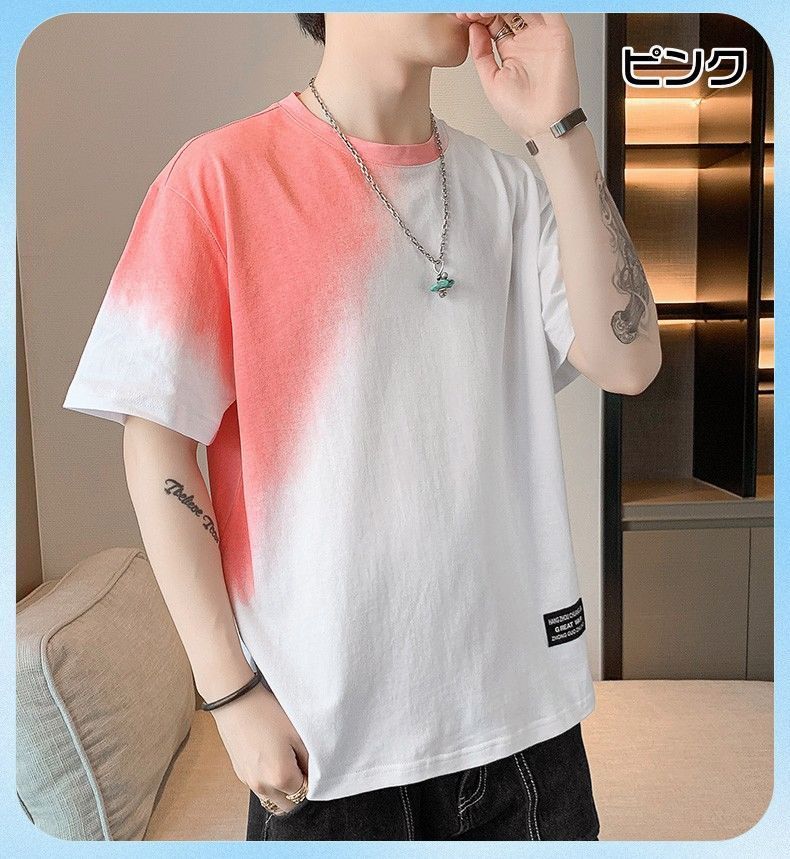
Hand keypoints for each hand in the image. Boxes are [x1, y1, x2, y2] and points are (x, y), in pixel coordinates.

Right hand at [209, 683, 308, 814]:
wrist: (237, 702)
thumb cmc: (267, 713)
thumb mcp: (297, 733)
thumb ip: (309, 759)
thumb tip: (312, 772)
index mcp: (281, 777)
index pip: (304, 793)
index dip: (310, 780)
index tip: (309, 764)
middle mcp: (263, 786)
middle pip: (288, 804)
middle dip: (297, 790)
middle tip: (299, 766)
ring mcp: (249, 782)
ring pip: (272, 800)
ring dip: (282, 790)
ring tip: (284, 762)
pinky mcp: (240, 774)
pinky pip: (260, 789)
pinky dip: (268, 782)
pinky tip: (270, 759)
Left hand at [457, 13, 580, 139]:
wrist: (543, 126)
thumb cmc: (521, 112)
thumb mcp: (491, 81)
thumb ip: (481, 54)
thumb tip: (472, 29)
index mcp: (511, 50)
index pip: (494, 21)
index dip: (479, 15)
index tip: (463, 16)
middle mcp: (527, 40)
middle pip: (507, 10)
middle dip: (488, 9)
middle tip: (473, 11)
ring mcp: (543, 36)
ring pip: (524, 7)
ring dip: (504, 6)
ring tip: (486, 10)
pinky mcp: (558, 35)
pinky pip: (547, 10)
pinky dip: (529, 6)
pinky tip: (510, 8)